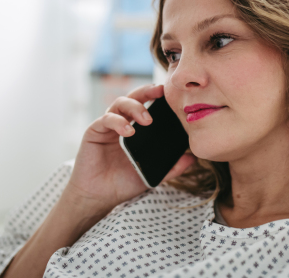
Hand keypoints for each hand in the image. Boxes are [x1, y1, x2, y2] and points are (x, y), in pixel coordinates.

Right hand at [65, 84, 195, 213]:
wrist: (98, 197)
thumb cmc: (123, 183)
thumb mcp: (152, 174)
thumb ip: (172, 167)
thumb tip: (194, 158)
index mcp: (135, 128)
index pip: (147, 105)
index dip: (158, 97)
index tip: (172, 94)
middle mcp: (121, 122)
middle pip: (134, 97)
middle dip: (147, 91)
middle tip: (160, 92)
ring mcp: (107, 126)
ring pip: (119, 103)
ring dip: (135, 107)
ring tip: (146, 120)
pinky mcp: (94, 131)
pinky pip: (105, 119)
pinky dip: (118, 121)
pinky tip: (128, 132)